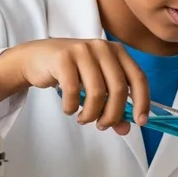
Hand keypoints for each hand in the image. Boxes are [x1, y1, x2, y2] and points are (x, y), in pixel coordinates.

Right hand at [0, 37, 149, 134]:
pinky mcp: (63, 57)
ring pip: (97, 92)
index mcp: (117, 52)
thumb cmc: (71, 73)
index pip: (138, 78)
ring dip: (91, 113)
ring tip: (84, 119)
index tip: (141, 121)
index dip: (142, 101)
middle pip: (118, 88)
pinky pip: (73, 90)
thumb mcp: (96, 87)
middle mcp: (103, 48)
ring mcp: (82, 50)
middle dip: (113, 114)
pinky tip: (69, 109)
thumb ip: (112, 106)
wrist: (35, 58)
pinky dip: (72, 106)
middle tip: (103, 126)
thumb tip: (125, 129)